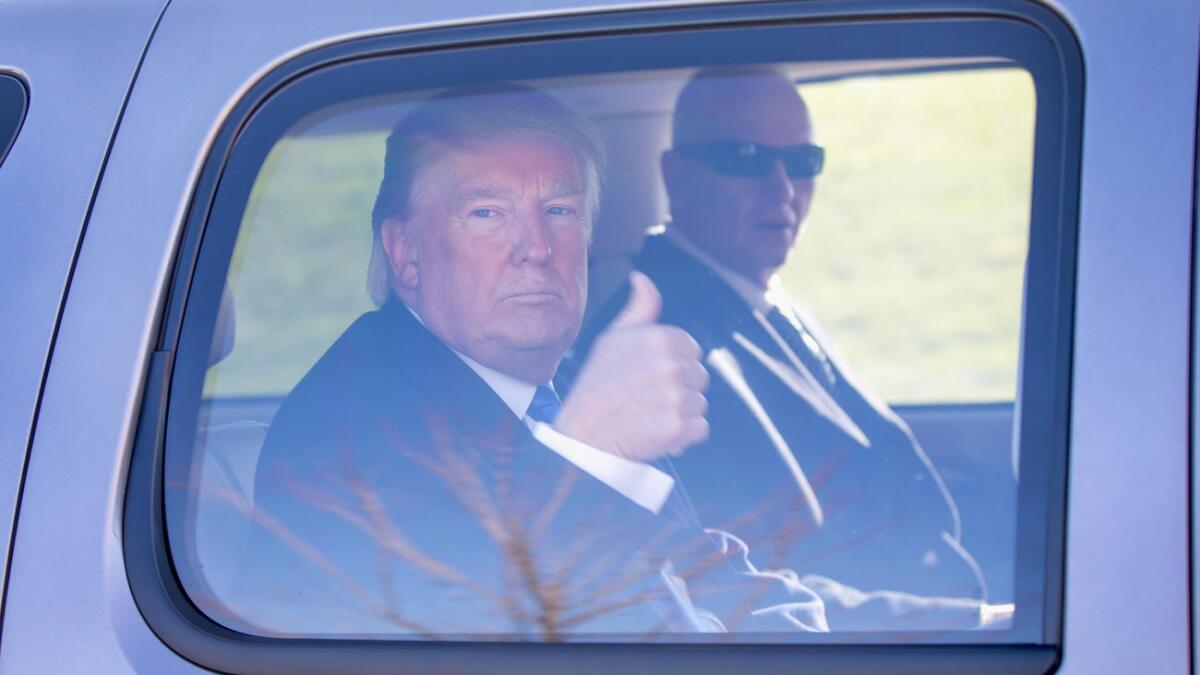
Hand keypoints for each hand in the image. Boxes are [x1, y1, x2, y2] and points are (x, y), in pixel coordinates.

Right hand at [555, 271, 709, 460]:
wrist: (582, 434)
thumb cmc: (597, 383)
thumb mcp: (613, 337)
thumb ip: (639, 307)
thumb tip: (641, 277)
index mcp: (660, 338)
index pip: (691, 349)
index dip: (672, 364)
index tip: (648, 375)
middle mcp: (671, 365)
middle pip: (699, 376)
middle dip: (679, 388)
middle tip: (647, 397)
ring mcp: (676, 397)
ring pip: (700, 403)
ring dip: (681, 412)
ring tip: (650, 414)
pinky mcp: (678, 428)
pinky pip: (700, 429)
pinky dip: (684, 436)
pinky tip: (658, 432)